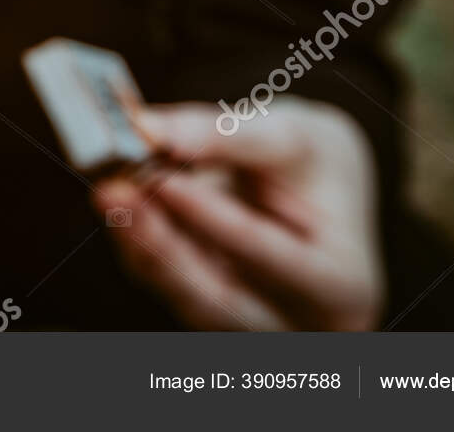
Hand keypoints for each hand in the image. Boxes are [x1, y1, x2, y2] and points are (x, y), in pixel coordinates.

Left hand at [94, 97, 382, 329]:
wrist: (310, 182)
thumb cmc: (313, 160)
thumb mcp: (290, 134)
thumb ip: (226, 133)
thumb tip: (152, 130)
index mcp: (342, 287)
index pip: (275, 260)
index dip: (216, 222)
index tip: (166, 181)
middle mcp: (296, 322)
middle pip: (218, 301)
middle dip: (162, 247)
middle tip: (116, 193)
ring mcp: (247, 322)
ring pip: (181, 294)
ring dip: (140, 242)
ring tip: (111, 190)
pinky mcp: (205, 305)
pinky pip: (164, 281)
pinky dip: (139, 239)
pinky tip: (121, 200)